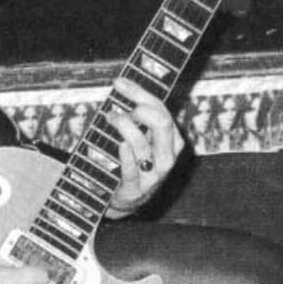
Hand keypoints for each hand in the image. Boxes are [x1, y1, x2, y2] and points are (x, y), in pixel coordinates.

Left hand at [104, 79, 182, 216]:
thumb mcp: (143, 141)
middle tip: (119, 106)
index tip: (121, 83)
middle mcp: (167, 157)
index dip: (140, 93)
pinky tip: (119, 144)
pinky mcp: (136, 188)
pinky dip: (124, 154)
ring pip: (142, 143)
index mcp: (173, 141)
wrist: (126, 200)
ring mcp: (153, 175)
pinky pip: (131, 168)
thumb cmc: (132, 162)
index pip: (162, 110)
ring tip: (110, 118)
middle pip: (160, 123)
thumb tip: (123, 87)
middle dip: (139, 107)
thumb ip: (138, 119)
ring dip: (123, 126)